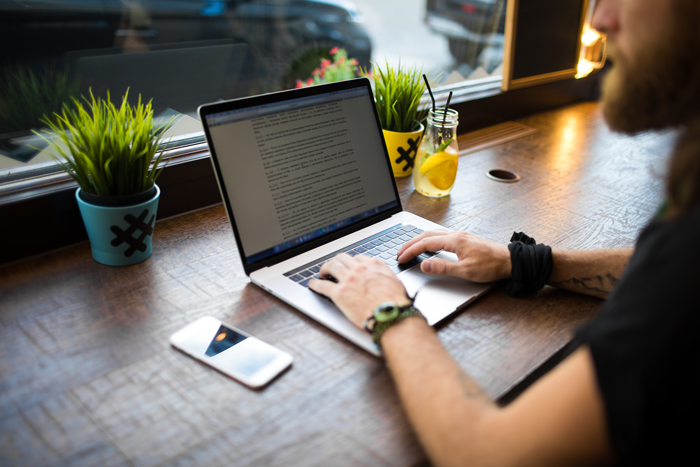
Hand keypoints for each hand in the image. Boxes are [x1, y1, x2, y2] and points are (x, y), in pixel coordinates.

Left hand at [308, 253, 410, 328]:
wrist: (391, 315)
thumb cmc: (396, 303)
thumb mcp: (394, 282)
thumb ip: (384, 276)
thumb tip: (382, 278)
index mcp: (374, 265)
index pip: (358, 258)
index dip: (351, 262)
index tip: (348, 265)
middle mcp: (359, 269)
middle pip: (342, 258)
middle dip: (336, 261)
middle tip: (332, 266)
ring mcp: (348, 280)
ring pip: (331, 266)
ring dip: (325, 268)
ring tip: (322, 273)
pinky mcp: (339, 293)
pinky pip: (323, 285)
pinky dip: (316, 284)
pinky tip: (313, 284)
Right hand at [397, 230, 511, 282]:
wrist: (509, 261)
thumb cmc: (491, 266)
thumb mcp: (466, 271)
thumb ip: (443, 268)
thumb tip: (424, 265)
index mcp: (454, 241)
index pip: (425, 243)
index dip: (411, 250)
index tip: (401, 257)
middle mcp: (456, 235)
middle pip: (426, 235)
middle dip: (411, 243)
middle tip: (400, 252)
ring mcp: (460, 236)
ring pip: (433, 233)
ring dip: (419, 240)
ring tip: (410, 248)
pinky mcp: (464, 239)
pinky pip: (441, 235)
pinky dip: (429, 239)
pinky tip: (429, 244)